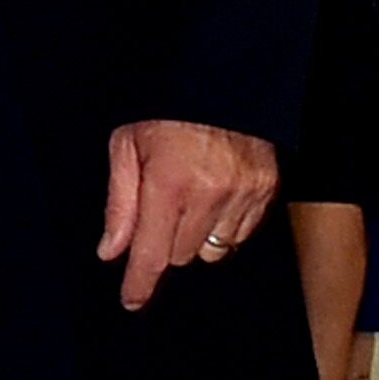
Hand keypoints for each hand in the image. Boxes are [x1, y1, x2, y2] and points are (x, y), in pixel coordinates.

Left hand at [97, 119, 277, 311]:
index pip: (152, 253)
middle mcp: (210, 194)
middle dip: (164, 241)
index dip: (139, 283)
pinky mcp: (267, 191)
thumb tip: (110, 252)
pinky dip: (224, 224)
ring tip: (189, 195)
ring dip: (195, 235)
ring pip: (212, 250)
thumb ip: (119, 204)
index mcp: (169, 183)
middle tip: (161, 205)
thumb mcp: (125, 146)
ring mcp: (244, 195)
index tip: (131, 301)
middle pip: (180, 255)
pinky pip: (240, 234)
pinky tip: (214, 194)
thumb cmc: (163, 111)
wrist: (219, 78)